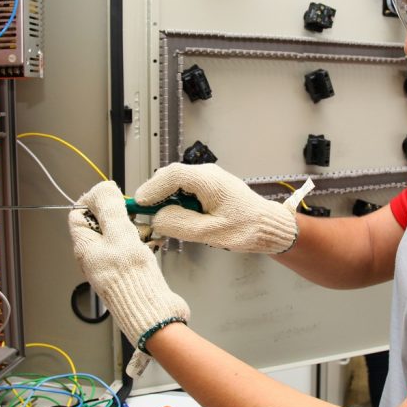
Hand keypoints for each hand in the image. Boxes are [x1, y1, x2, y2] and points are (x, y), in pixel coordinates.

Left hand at [68, 181, 189, 377]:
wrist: (153, 314)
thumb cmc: (133, 282)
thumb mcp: (120, 236)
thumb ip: (110, 210)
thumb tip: (103, 189)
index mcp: (85, 248)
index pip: (78, 214)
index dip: (92, 200)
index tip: (112, 196)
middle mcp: (94, 256)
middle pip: (99, 222)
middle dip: (118, 213)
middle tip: (131, 215)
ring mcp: (110, 264)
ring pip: (117, 234)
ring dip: (132, 227)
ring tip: (143, 233)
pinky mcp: (127, 271)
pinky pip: (130, 247)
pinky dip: (141, 242)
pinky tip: (151, 245)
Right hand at [135, 163, 298, 253]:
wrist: (267, 225)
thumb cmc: (247, 228)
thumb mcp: (211, 232)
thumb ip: (181, 224)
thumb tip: (157, 218)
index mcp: (210, 181)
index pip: (172, 175)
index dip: (152, 188)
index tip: (140, 203)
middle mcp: (207, 174)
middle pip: (170, 176)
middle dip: (155, 194)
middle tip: (145, 214)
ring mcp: (207, 178)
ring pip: (175, 182)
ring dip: (165, 198)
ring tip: (165, 219)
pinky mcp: (206, 186)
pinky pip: (183, 188)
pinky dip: (175, 201)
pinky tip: (179, 216)